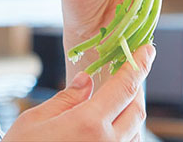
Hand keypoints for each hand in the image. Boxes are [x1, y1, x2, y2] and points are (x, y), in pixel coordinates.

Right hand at [3, 43, 154, 141]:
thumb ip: (66, 99)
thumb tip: (85, 80)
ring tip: (116, 99)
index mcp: (89, 123)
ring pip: (134, 131)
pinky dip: (123, 132)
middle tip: (128, 73)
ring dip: (129, 112)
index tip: (146, 50)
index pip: (125, 87)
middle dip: (136, 88)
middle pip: (136, 109)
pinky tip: (109, 126)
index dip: (138, 65)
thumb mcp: (35, 120)